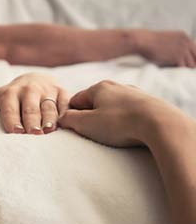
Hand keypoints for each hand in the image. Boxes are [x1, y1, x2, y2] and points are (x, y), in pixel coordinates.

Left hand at [0, 73, 70, 133]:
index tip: (14, 131)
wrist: (35, 81)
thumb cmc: (8, 98)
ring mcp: (47, 90)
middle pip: (30, 107)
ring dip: (49, 118)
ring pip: (49, 106)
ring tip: (49, 131)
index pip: (10, 106)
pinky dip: (66, 113)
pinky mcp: (63, 93)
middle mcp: (29, 90)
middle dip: (31, 119)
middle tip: (33, 134)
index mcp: (9, 92)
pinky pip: (66, 103)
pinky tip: (65, 125)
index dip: (12, 118)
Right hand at [57, 80, 182, 146]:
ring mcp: (134, 95)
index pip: (76, 100)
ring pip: (113, 108)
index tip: (74, 129)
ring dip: (109, 121)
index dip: (71, 115)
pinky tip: (129, 132)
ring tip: (113, 136)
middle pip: (95, 104)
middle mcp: (117, 87)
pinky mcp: (149, 105)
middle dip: (91, 118)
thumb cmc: (120, 123)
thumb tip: (62, 118)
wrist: (160, 124)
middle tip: (93, 134)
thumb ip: (69, 119)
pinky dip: (126, 122)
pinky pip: (130, 114)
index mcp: (99, 88)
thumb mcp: (86, 123)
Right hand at [134, 30, 195, 67]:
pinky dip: (180, 71)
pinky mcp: (177, 57)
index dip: (192, 57)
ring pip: (191, 64)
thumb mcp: (167, 39)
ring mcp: (183, 49)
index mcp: (184, 36)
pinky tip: (174, 71)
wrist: (144, 41)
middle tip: (184, 68)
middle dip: (191, 63)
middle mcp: (186, 42)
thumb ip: (175, 45)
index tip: (187, 63)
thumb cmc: (150, 42)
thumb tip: (179, 56)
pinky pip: (183, 67)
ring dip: (184, 68)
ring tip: (177, 70)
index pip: (195, 50)